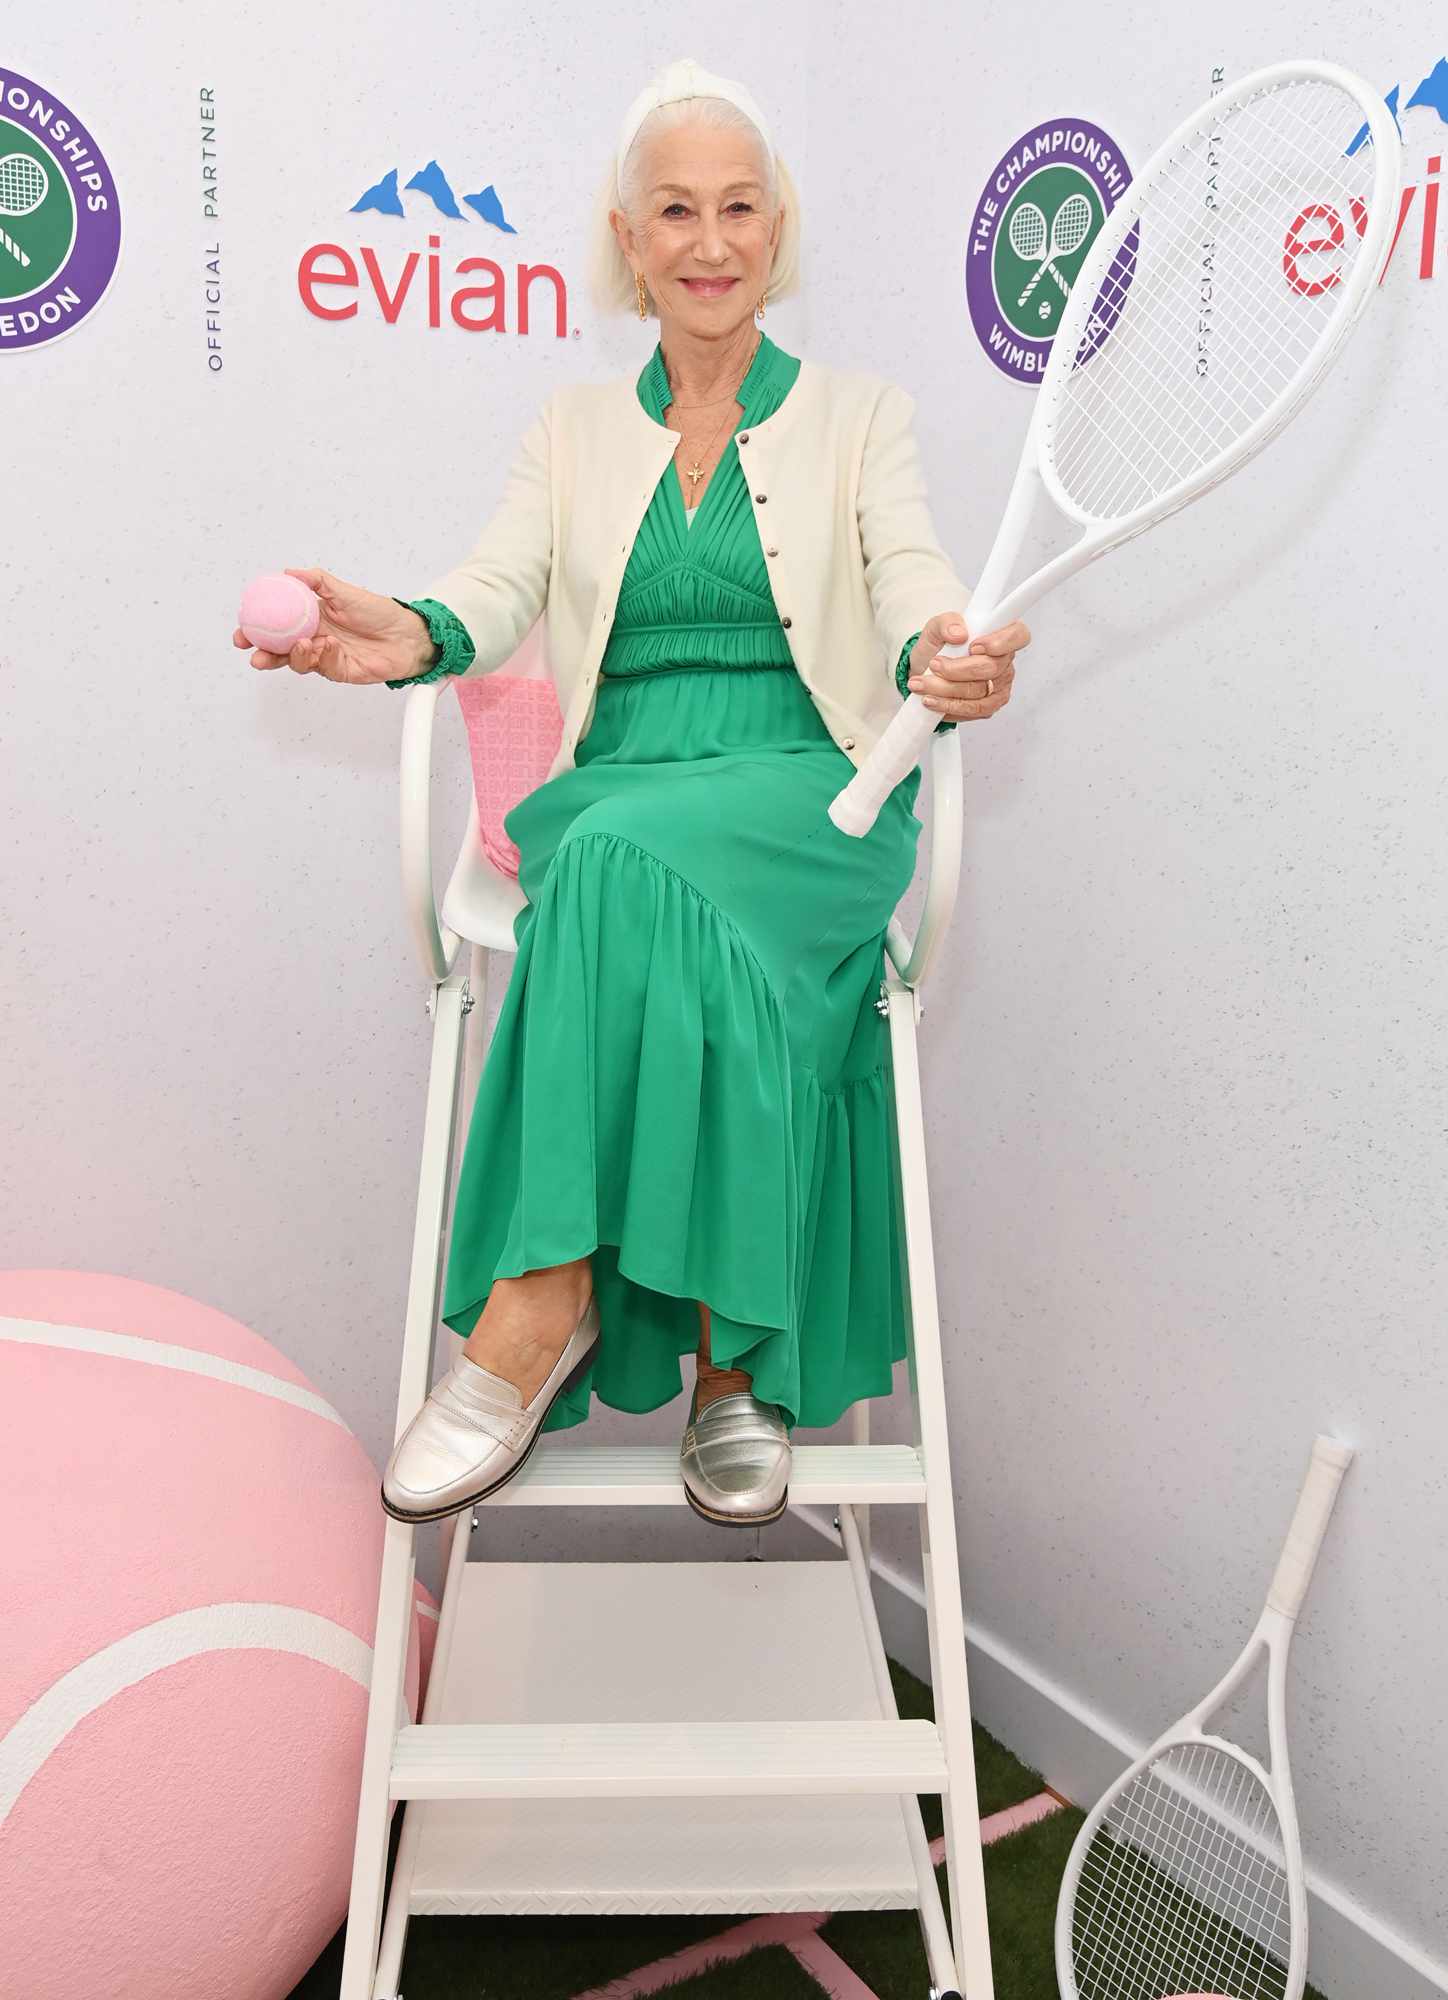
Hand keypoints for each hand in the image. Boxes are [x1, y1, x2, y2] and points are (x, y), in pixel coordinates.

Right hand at [231, 567, 434, 685]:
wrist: (408, 634)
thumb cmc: (379, 612)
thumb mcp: (344, 590)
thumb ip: (317, 581)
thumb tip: (288, 572)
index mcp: (310, 617)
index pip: (276, 626)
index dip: (257, 629)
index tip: (242, 630)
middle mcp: (314, 637)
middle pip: (280, 650)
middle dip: (264, 653)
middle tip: (254, 653)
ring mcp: (325, 656)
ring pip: (298, 661)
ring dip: (294, 655)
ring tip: (302, 645)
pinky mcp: (339, 671)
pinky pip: (324, 666)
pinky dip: (323, 656)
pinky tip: (330, 646)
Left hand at [905, 611, 1029, 720]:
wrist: (926, 670)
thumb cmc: (938, 647)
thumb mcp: (936, 627)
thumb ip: (947, 623)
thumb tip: (958, 633)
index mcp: (1000, 636)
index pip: (1018, 636)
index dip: (1000, 642)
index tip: (973, 647)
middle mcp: (1005, 662)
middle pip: (991, 668)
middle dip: (957, 669)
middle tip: (934, 664)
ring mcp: (999, 686)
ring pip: (978, 692)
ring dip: (945, 689)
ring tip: (921, 684)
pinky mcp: (989, 706)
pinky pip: (973, 710)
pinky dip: (948, 705)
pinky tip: (931, 700)